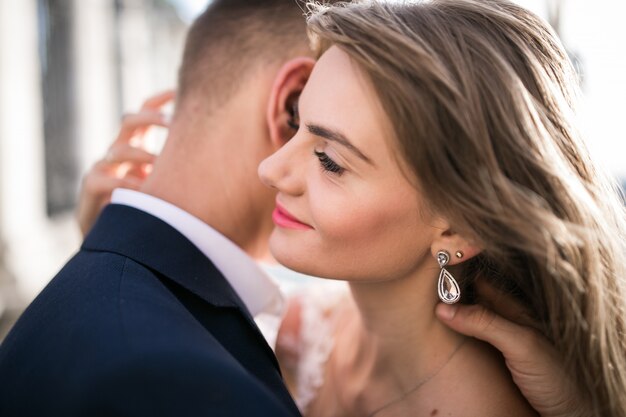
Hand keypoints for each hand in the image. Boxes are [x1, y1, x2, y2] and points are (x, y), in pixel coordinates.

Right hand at [76, 91, 174, 235]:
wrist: (115, 240)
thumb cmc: (148, 210)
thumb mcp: (166, 185)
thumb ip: (180, 170)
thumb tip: (218, 159)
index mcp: (137, 145)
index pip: (145, 112)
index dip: (159, 100)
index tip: (179, 91)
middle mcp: (119, 151)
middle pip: (129, 121)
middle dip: (150, 118)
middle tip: (171, 124)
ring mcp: (103, 166)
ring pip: (119, 149)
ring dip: (142, 155)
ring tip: (160, 166)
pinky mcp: (91, 186)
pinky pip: (106, 178)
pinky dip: (126, 184)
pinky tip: (142, 192)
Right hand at [435, 282, 587, 416]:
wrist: (571, 414)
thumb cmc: (557, 377)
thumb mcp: (521, 344)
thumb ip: (486, 323)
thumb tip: (444, 308)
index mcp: (516, 311)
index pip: (481, 283)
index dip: (460, 275)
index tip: (432, 270)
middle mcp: (508, 324)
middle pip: (473, 303)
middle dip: (450, 296)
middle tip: (422, 291)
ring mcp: (502, 345)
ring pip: (471, 325)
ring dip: (452, 318)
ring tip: (425, 311)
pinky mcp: (497, 366)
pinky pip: (472, 346)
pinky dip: (457, 339)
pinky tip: (445, 340)